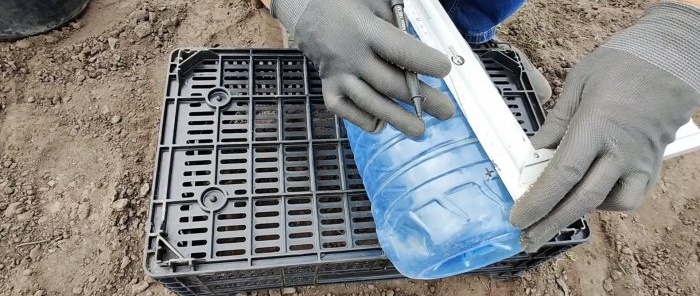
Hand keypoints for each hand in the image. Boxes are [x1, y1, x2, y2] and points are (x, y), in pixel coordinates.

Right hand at [272, 0, 454, 136]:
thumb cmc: (346, 3)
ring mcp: (337, 76)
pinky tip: (383, 125)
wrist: (305, 9)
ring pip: (370, 103)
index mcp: (364, 29)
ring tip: (419, 130)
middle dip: (422, 99)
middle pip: (389, 83)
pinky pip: (346, 111)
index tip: (444, 70)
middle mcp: (350, 56)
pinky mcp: (328, 89)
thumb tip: (418, 52)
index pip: (399, 50)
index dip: (424, 62)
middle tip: (446, 111)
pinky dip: (365, 121)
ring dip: (397, 119)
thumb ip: (397, 22)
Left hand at [510, 2, 699, 251]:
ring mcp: (640, 160)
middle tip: (526, 240)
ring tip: (555, 214)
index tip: (518, 218)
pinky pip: (631, 196)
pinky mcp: (652, 164)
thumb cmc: (622, 65)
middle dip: (550, 224)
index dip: (539, 201)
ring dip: (580, 213)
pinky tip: (590, 193)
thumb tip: (534, 150)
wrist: (672, 60)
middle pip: (582, 199)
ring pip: (610, 204)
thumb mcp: (579, 82)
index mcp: (596, 127)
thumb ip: (556, 120)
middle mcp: (620, 150)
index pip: (563, 174)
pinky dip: (608, 202)